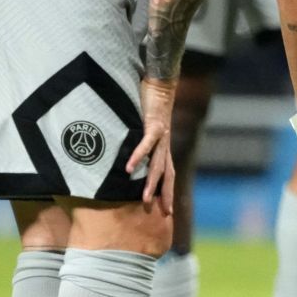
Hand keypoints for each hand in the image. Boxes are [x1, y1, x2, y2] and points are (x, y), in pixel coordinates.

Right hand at [126, 77, 176, 213]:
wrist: (161, 82)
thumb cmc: (151, 104)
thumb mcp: (146, 127)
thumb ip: (141, 141)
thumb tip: (128, 154)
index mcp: (164, 147)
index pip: (169, 174)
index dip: (168, 192)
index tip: (166, 211)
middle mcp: (165, 144)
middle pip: (167, 175)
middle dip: (164, 195)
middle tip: (163, 214)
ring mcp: (161, 136)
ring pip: (157, 164)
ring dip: (150, 183)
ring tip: (143, 199)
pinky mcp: (154, 124)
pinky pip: (146, 144)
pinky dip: (138, 156)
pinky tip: (129, 168)